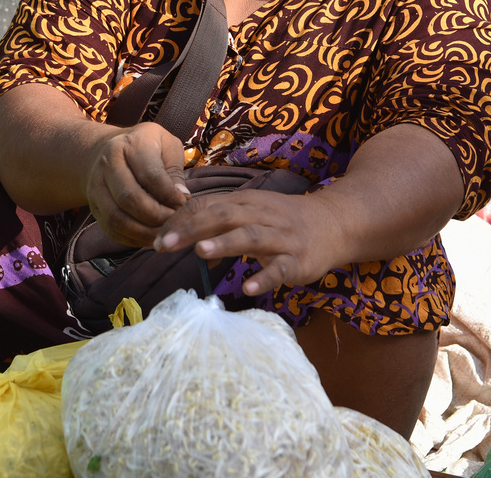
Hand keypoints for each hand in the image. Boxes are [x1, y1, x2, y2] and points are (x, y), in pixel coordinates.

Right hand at [84, 123, 190, 246]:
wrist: (107, 150)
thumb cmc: (146, 147)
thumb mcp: (166, 145)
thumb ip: (175, 170)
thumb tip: (182, 197)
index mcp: (129, 145)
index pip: (150, 175)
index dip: (170, 195)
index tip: (185, 204)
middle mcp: (107, 165)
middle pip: (130, 198)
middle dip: (157, 216)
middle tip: (176, 222)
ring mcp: (96, 188)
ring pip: (117, 218)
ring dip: (144, 232)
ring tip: (165, 233)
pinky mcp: (94, 207)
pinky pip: (111, 230)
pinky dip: (132, 239)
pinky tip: (150, 238)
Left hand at [152, 189, 345, 296]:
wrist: (334, 223)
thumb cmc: (283, 221)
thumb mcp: (252, 214)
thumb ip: (220, 224)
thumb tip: (188, 241)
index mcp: (246, 203)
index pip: (208, 205)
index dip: (181, 220)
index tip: (156, 237)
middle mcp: (261, 215)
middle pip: (223, 216)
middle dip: (191, 229)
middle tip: (163, 244)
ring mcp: (281, 237)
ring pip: (250, 236)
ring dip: (225, 243)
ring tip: (201, 252)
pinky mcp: (297, 260)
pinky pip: (280, 268)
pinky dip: (264, 277)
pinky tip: (248, 288)